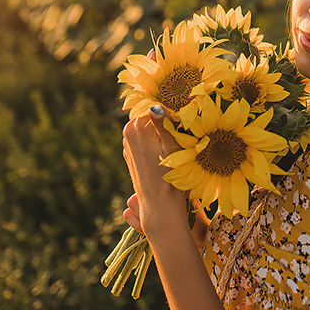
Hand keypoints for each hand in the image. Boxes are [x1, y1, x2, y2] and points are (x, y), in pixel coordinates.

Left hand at [122, 111, 186, 239]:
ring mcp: (128, 145)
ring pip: (149, 129)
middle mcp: (128, 133)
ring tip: (171, 149)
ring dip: (161, 134)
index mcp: (135, 127)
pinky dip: (155, 144)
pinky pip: (145, 141)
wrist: (159, 204)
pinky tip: (164, 156)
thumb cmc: (169, 174)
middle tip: (178, 139)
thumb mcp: (171, 146)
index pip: (156, 108)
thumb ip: (163, 123)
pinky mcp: (131, 155)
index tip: (182, 128)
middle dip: (165, 124)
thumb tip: (156, 105)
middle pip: (151, 118)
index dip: (172, 115)